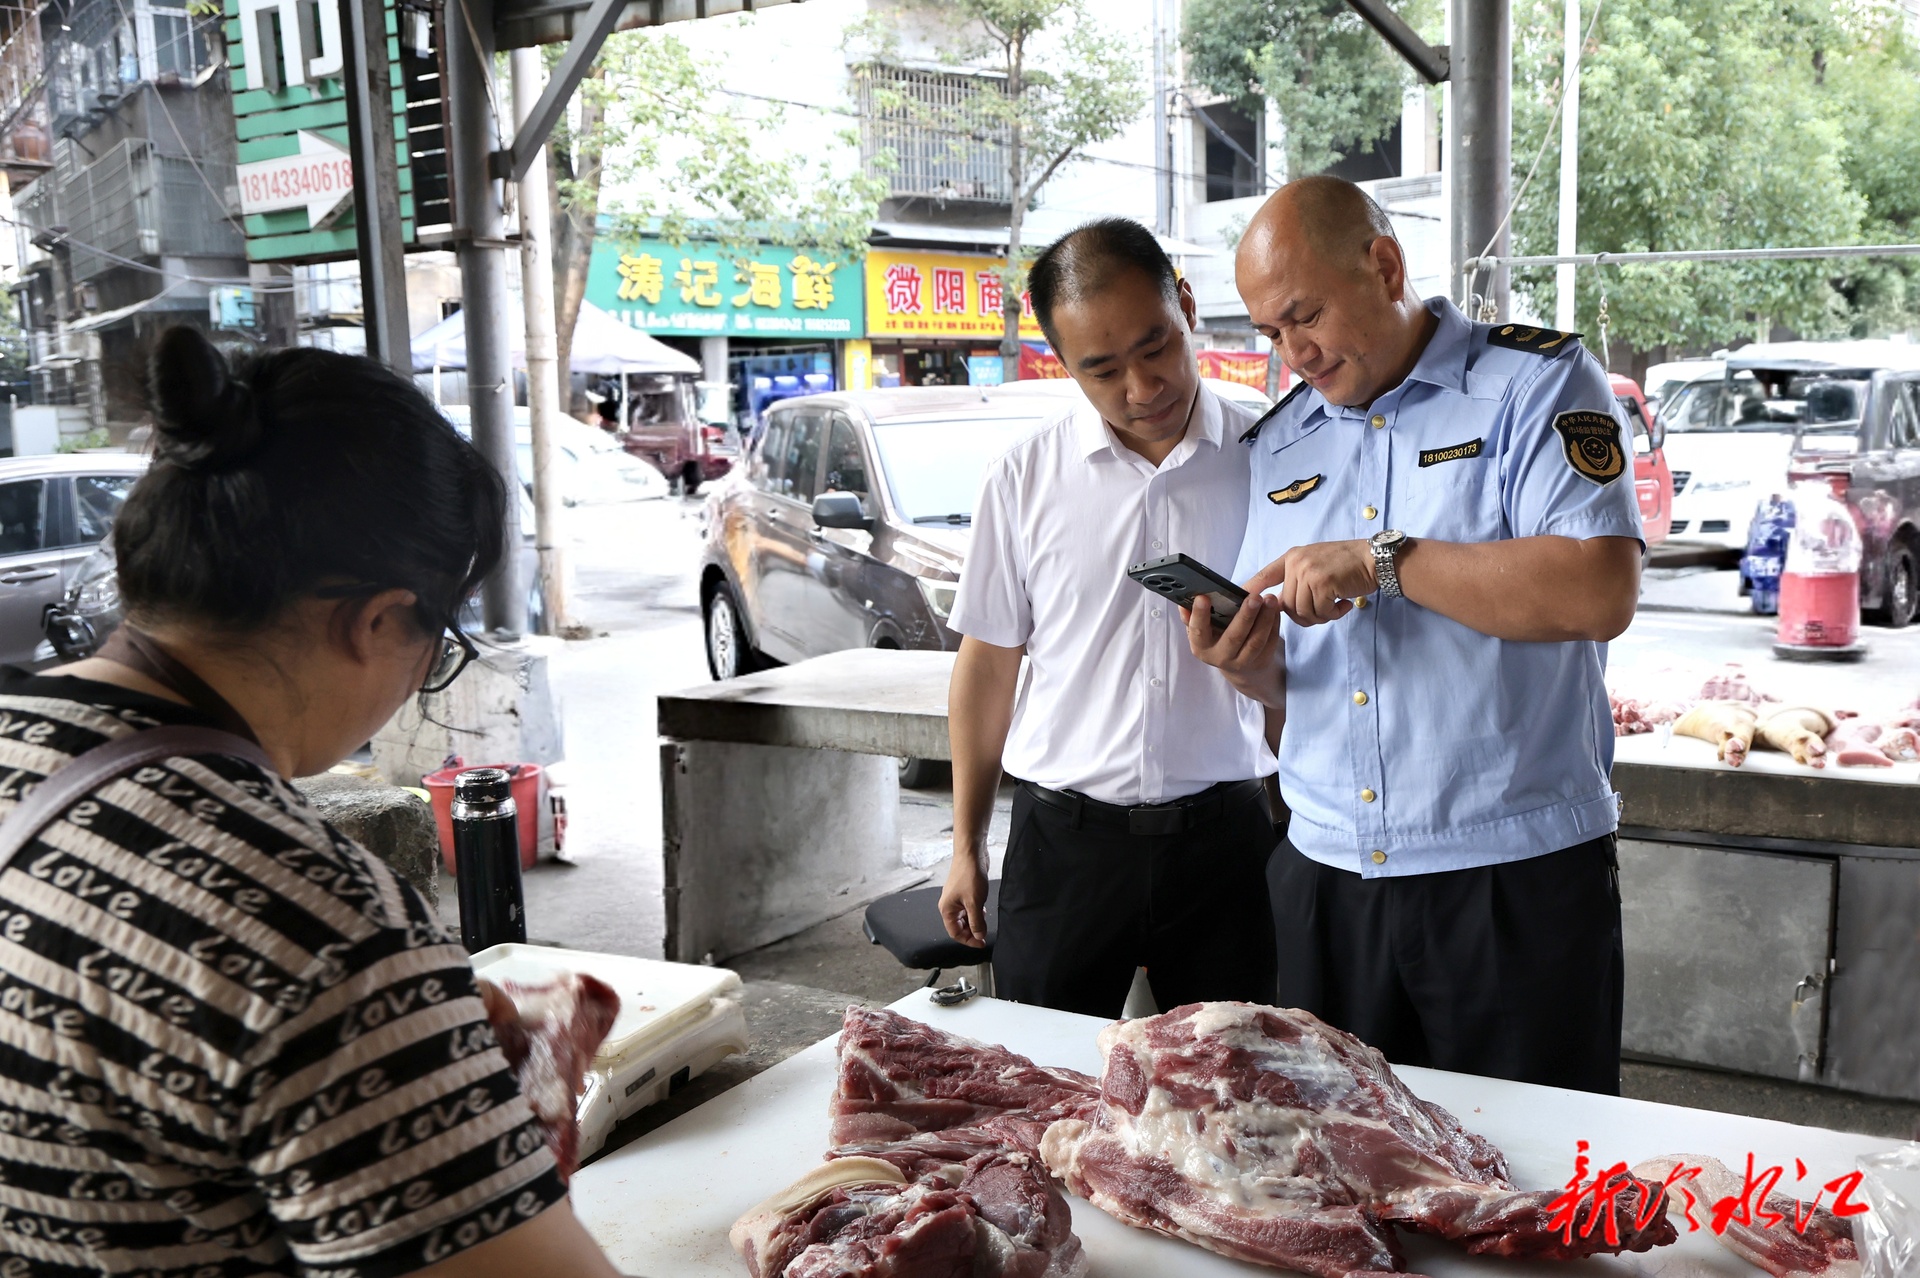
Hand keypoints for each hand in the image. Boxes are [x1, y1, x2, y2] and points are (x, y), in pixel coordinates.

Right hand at [939, 850, 988, 947]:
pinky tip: (983, 909)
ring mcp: (956, 898)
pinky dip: (976, 912)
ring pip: (965, 918)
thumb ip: (977, 922)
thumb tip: (979, 936)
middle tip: (985, 933)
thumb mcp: (975, 903)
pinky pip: (969, 908)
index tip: (981, 943)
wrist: (971, 854)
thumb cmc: (969, 875)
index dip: (968, 940)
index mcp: (947, 909)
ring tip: (985, 919)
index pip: (955, 933)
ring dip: (975, 921)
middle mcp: (949, 905)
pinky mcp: (964, 892)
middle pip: (959, 926)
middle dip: (972, 931)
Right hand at [1183, 590, 1282, 702]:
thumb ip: (1193, 617)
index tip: (1203, 597)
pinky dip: (1274, 623)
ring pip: (1256, 640)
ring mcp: (1243, 662)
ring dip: (1265, 618)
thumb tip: (1182, 603)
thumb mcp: (1202, 631)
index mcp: (1201, 647)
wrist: (1240, 668)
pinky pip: (1270, 641)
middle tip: (1254, 596)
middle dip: (1245, 615)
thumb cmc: (1217, 639)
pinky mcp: (1261, 661)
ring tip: (1269, 598)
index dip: (1200, 615)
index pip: (1198, 631)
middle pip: (1234, 636)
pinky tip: (1275, 608)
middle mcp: (1221, 657)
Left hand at [1245, 540, 1378, 626]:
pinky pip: (1319, 612)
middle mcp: (1296, 563)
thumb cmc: (1347, 565)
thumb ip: (1297, 579)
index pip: (1264, 575)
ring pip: (1301, 611)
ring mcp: (1308, 572)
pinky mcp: (1322, 583)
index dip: (1250, 590)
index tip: (1240, 600)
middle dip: (1304, 616)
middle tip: (1325, 611)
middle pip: (1286, 605)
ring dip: (1320, 617)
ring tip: (1335, 608)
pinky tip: (1344, 605)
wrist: (1373, 559)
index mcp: (1291, 557)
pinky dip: (1333, 615)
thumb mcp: (1315, 563)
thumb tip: (1278, 604)